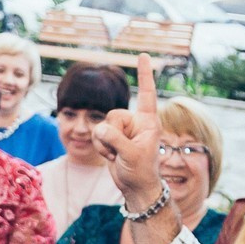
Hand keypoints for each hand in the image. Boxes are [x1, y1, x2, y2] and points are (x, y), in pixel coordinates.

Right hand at [92, 53, 163, 212]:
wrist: (135, 188)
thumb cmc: (141, 171)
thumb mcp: (131, 155)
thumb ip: (115, 139)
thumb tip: (100, 129)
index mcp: (148, 122)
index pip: (146, 94)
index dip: (144, 75)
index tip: (143, 55)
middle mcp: (136, 123)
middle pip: (114, 115)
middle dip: (112, 134)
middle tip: (122, 151)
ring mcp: (123, 131)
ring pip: (102, 125)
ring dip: (105, 143)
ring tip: (117, 155)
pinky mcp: (111, 139)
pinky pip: (96, 135)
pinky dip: (100, 148)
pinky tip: (111, 157)